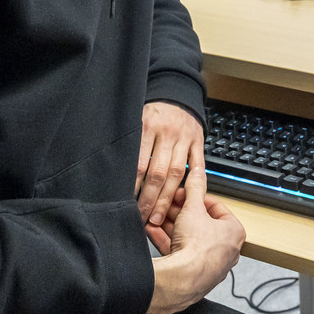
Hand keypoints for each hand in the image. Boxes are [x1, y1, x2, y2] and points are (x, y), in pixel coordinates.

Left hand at [136, 102, 204, 229]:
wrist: (176, 95)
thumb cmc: (152, 113)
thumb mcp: (136, 121)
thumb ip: (130, 144)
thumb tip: (115, 175)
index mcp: (149, 126)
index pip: (140, 165)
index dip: (134, 188)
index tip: (128, 205)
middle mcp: (169, 132)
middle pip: (158, 173)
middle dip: (150, 199)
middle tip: (143, 218)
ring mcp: (186, 137)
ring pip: (176, 173)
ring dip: (166, 198)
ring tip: (158, 217)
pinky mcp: (198, 141)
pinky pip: (196, 166)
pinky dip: (191, 184)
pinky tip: (182, 200)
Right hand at [147, 170, 244, 313]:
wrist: (181, 281)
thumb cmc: (196, 249)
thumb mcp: (193, 208)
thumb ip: (194, 188)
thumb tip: (197, 173)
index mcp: (234, 232)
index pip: (216, 207)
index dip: (196, 197)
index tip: (183, 193)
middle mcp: (225, 250)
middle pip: (199, 223)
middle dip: (180, 212)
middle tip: (167, 204)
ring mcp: (208, 264)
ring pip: (187, 238)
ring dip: (170, 226)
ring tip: (156, 216)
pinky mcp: (192, 274)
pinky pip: (179, 253)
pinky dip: (166, 241)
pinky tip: (152, 230)